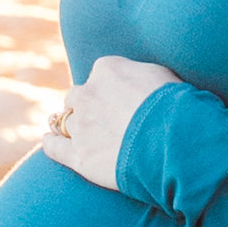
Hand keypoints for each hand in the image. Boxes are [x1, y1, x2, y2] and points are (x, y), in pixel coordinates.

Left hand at [39, 53, 176, 192]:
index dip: (109, 89)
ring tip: (74, 130)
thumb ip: (140, 75)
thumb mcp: (163, 77)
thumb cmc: (178, 107)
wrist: (175, 141)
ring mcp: (81, 126)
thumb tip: (138, 81)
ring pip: (64, 120)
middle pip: (78, 97)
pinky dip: (50, 144)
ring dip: (70, 124)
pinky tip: (49, 141)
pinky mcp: (79, 156)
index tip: (118, 99)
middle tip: (102, 118)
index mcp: (107, 70)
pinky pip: (55, 147)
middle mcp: (88, 94)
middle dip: (87, 106)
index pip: (100, 75)